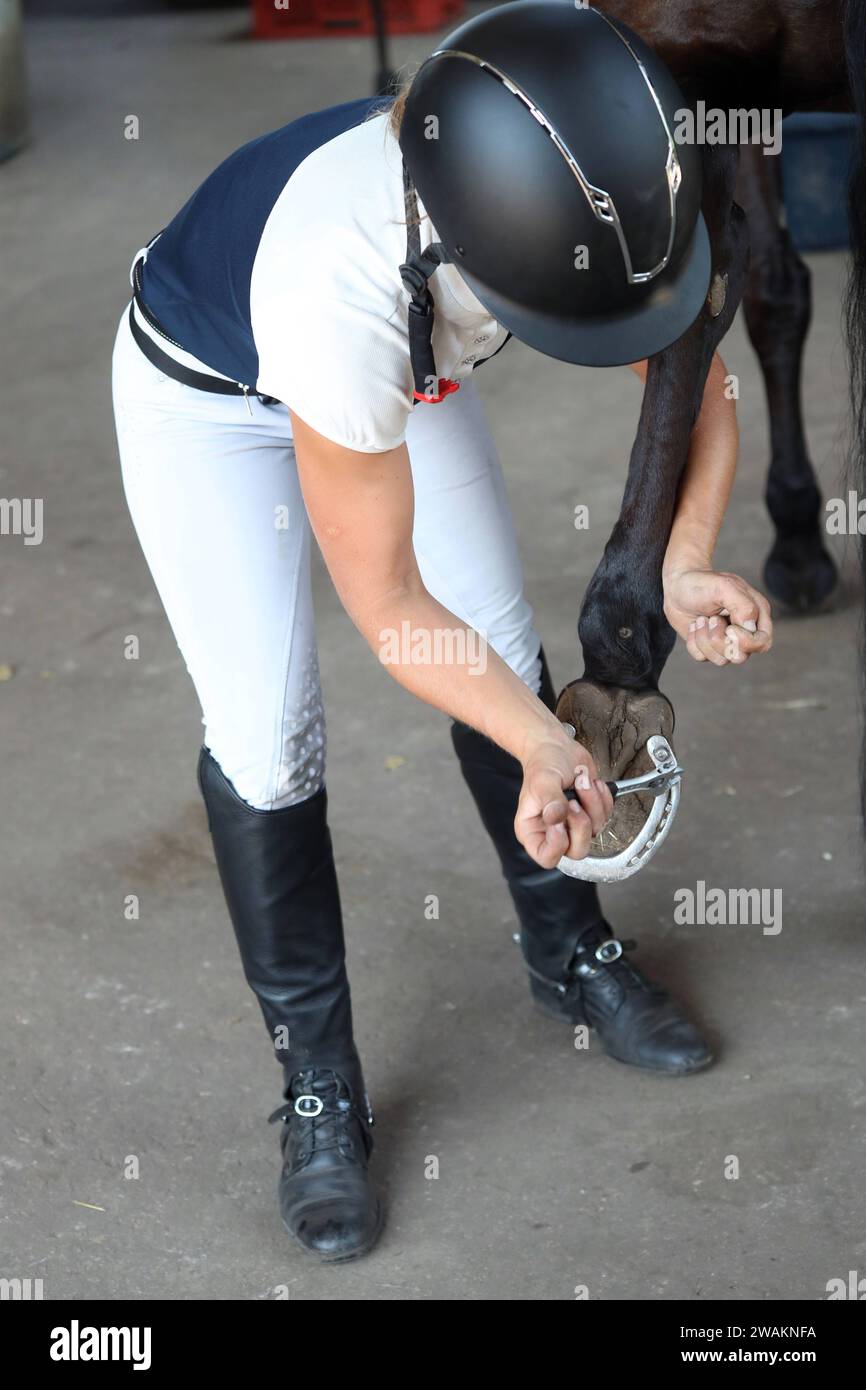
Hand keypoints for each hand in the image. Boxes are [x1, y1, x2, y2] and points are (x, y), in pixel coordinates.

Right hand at [516, 734, 614, 868]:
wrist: (557, 747)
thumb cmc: (543, 763)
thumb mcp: (543, 781)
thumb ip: (551, 801)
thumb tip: (556, 818)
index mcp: (532, 830)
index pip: (547, 858)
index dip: (558, 845)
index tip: (560, 819)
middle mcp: (553, 832)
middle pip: (577, 851)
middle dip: (581, 824)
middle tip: (574, 802)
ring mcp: (573, 825)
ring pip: (595, 831)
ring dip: (592, 803)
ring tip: (580, 782)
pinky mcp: (590, 814)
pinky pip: (607, 816)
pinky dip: (602, 798)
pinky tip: (590, 783)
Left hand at [663, 566, 772, 665]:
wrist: (676, 586)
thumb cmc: (703, 583)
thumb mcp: (725, 587)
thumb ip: (743, 605)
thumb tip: (750, 628)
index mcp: (756, 615)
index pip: (762, 642)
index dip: (745, 641)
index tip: (729, 627)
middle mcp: (744, 630)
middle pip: (741, 656)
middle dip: (720, 641)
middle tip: (711, 619)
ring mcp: (726, 639)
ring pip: (722, 660)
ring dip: (705, 640)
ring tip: (701, 620)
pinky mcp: (708, 646)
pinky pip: (703, 658)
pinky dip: (694, 642)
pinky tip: (694, 626)